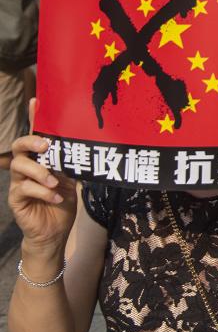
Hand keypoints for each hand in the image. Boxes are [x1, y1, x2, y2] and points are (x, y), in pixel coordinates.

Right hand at [9, 101, 76, 255]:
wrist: (55, 230)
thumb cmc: (62, 201)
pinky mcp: (16, 198)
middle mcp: (27, 167)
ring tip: (54, 181)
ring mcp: (19, 182)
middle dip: (31, 142)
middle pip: (19, 146)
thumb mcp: (72, 178)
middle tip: (46, 146)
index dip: (34, 118)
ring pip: (20, 167)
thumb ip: (73, 162)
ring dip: (40, 172)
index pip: (36, 135)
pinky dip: (42, 191)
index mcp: (41, 159)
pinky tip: (55, 197)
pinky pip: (23, 189)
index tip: (36, 101)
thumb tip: (88, 143)